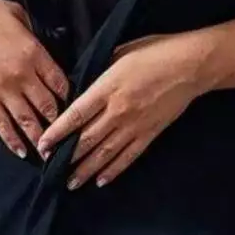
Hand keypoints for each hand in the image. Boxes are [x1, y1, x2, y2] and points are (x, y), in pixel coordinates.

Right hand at [0, 0, 70, 156]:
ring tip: (50, 154)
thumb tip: (43, 44)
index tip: (75, 105)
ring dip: (40, 139)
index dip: (70, 96)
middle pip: (48, 106)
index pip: (60, 82)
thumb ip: (34, 31)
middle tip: (69, 137)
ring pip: (27, 120)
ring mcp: (2, 90)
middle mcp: (21, 76)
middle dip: (60, 123)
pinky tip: (21, 152)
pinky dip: (11, 140)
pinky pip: (1, 124)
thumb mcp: (16, 13)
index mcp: (33, 53)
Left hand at [36, 30, 213, 187]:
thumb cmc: (155, 52)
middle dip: (67, 156)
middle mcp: (118, 110)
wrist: (191, 65)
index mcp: (107, 88)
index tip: (43, 145)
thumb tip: (79, 85)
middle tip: (51, 169)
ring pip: (105, 153)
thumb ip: (98, 72)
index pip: (76, 115)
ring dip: (86, 169)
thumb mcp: (119, 53)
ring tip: (71, 182)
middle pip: (87, 139)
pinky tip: (102, 180)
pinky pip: (128, 156)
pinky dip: (114, 170)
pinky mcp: (150, 133)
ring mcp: (135, 125)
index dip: (57, 132)